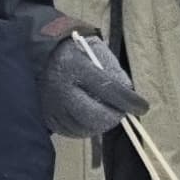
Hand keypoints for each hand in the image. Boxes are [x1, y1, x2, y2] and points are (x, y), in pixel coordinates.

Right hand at [30, 16, 148, 138]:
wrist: (37, 53)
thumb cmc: (72, 50)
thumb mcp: (93, 48)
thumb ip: (112, 67)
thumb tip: (128, 91)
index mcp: (73, 66)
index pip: (107, 88)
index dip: (128, 101)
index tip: (142, 107)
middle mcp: (60, 88)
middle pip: (93, 115)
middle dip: (113, 117)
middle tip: (121, 112)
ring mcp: (51, 105)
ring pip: (83, 127)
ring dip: (100, 124)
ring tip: (105, 113)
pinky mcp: (47, 116)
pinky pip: (71, 132)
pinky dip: (86, 129)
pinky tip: (90, 118)